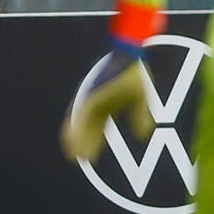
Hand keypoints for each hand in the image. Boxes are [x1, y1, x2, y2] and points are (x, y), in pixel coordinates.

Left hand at [61, 43, 153, 162]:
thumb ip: (140, 116)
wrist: (128, 53)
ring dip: (76, 141)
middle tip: (81, 161)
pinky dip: (75, 130)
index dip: (94, 143)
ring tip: (74, 156)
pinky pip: (78, 116)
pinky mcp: (88, 96)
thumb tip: (142, 136)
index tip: (91, 158)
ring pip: (79, 125)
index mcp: (107, 104)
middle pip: (87, 129)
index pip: (98, 128)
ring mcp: (90, 99)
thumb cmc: (134, 70)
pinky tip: (72, 142)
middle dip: (85, 145)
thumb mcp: (141, 98)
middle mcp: (95, 103)